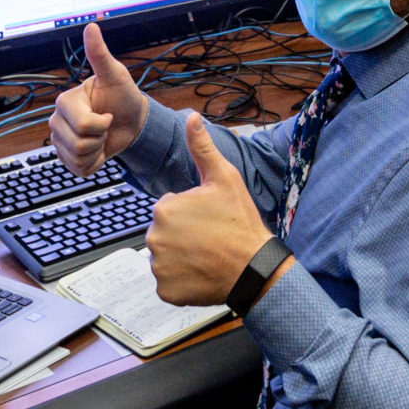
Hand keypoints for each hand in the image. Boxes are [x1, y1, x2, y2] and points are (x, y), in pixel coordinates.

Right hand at [51, 22, 148, 175]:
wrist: (130, 121)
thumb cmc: (122, 96)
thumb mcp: (115, 75)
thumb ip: (99, 54)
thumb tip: (91, 26)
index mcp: (65, 101)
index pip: (83, 125)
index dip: (102, 124)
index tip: (107, 113)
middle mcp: (57, 121)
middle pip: (78, 144)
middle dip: (100, 138)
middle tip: (106, 125)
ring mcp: (60, 140)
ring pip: (77, 158)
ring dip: (97, 151)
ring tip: (102, 136)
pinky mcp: (67, 158)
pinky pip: (78, 169)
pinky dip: (94, 163)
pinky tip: (98, 150)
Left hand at [146, 112, 275, 307]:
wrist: (254, 268)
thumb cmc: (240, 223)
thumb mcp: (224, 178)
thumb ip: (202, 148)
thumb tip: (191, 118)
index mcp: (164, 209)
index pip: (169, 209)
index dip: (191, 213)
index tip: (209, 220)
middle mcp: (154, 237)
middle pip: (165, 233)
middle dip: (182, 235)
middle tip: (209, 239)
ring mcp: (159, 267)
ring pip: (165, 257)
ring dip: (181, 257)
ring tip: (206, 256)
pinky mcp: (165, 291)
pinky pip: (167, 282)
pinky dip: (181, 280)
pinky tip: (201, 273)